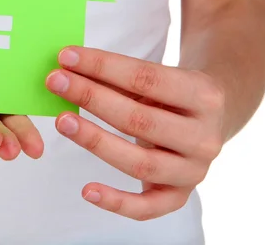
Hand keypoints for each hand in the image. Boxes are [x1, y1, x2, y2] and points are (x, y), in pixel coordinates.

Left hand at [46, 47, 224, 220]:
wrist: (209, 121)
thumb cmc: (171, 94)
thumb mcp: (157, 76)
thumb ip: (118, 74)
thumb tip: (68, 66)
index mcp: (204, 95)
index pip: (147, 78)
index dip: (103, 66)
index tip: (66, 56)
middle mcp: (205, 137)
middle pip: (140, 120)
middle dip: (91, 97)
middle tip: (55, 82)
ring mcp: (194, 171)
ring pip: (140, 162)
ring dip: (95, 141)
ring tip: (62, 121)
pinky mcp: (179, 196)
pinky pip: (147, 208)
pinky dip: (117, 202)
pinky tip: (86, 190)